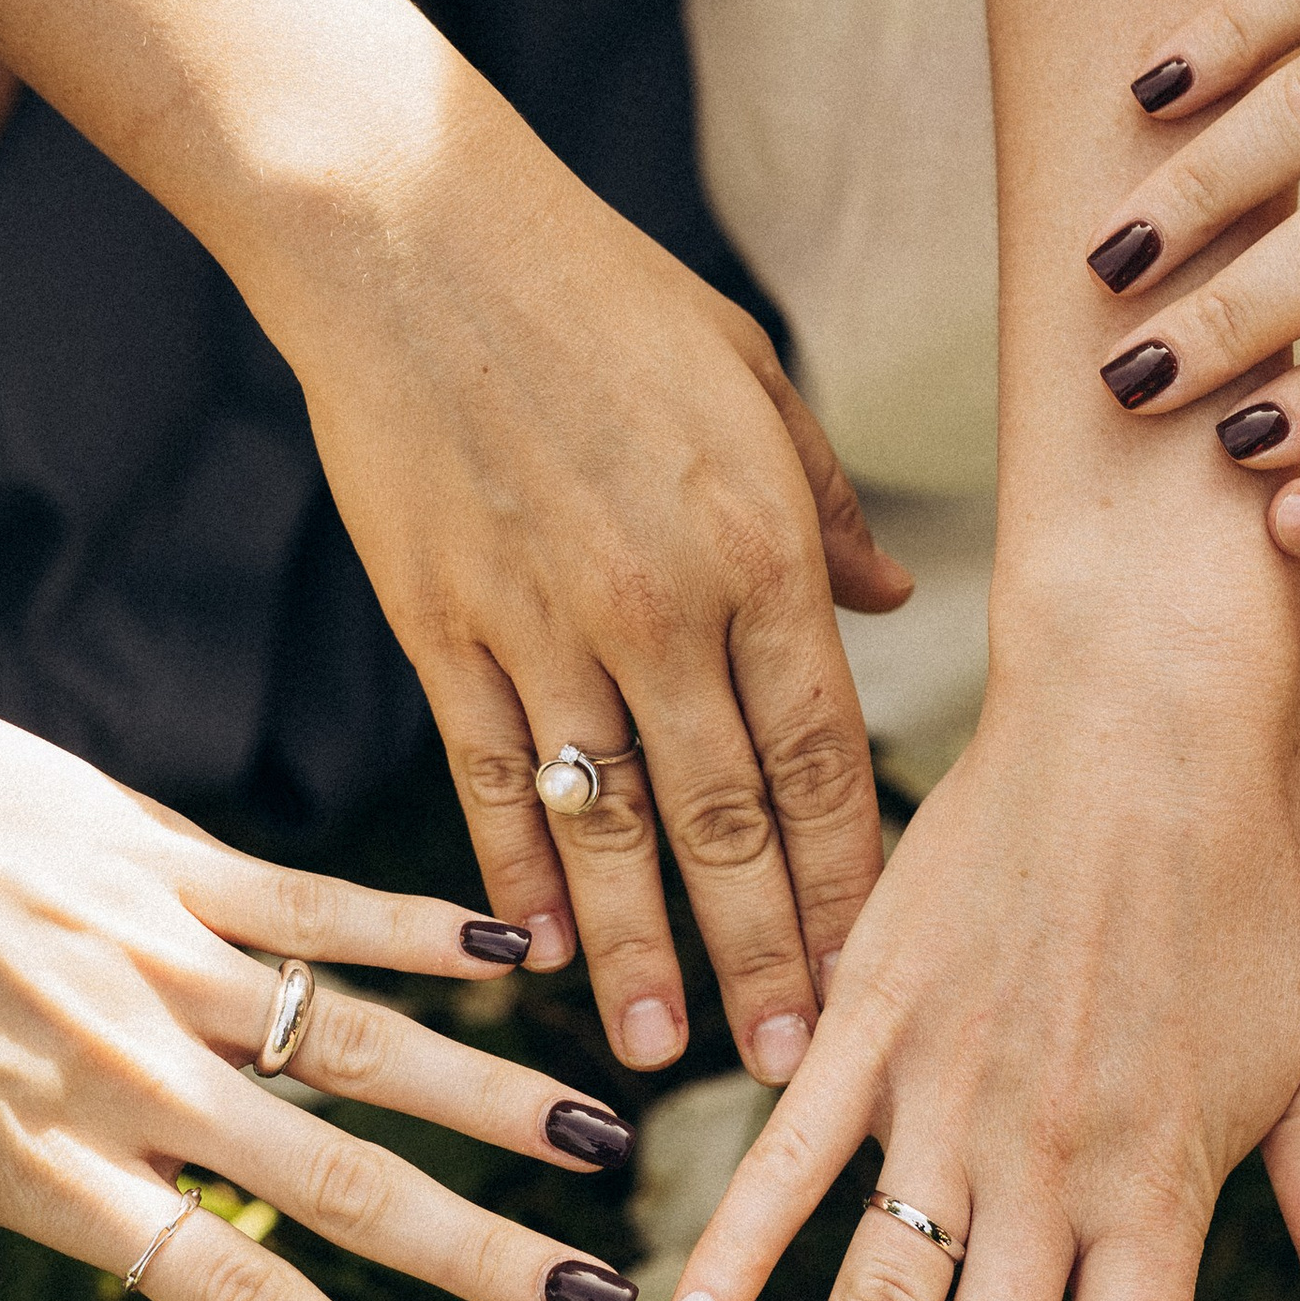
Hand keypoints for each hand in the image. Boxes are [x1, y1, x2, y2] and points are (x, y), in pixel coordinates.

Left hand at [0, 605, 655, 1300]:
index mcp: (43, 1165)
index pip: (234, 1294)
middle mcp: (125, 1070)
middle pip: (342, 1183)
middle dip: (487, 1257)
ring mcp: (157, 956)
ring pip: (365, 1042)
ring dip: (496, 1097)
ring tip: (608, 1145)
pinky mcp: (164, 858)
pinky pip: (320, 904)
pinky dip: (424, 927)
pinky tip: (524, 947)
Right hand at [278, 114, 912, 1087]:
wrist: (410, 225)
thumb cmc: (602, 289)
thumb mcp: (754, 377)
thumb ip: (827, 509)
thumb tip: (889, 612)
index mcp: (764, 543)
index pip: (829, 757)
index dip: (855, 882)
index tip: (882, 977)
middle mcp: (663, 603)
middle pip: (729, 824)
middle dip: (767, 958)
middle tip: (792, 1074)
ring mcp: (542, 622)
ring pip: (607, 828)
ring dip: (639, 955)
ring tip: (662, 1062)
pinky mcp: (437, 623)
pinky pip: (486, 776)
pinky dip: (515, 870)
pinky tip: (535, 952)